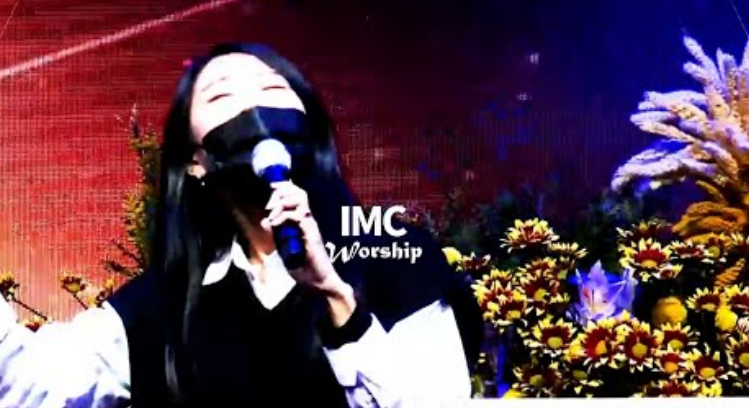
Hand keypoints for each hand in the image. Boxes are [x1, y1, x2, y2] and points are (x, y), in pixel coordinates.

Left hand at [261, 182, 354, 325]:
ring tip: (272, 212)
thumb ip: (277, 235)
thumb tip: (264, 221)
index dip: (284, 187)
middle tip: (269, 203)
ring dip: (282, 202)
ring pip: (300, 200)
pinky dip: (283, 217)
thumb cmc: (305, 269)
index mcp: (303, 222)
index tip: (272, 186)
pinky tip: (275, 224)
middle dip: (282, 191)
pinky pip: (298, 216)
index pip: (297, 196)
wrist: (320, 283)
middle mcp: (309, 221)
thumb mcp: (285, 249)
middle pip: (299, 193)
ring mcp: (311, 226)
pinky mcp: (312, 234)